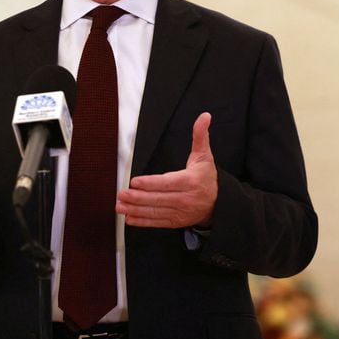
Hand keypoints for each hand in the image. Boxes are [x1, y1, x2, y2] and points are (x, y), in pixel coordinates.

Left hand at [116, 112, 216, 227]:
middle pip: (159, 199)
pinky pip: (158, 222)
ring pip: (156, 212)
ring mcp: (180, 212)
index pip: (168, 182)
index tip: (135, 181)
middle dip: (138, 197)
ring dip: (136, 209)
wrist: (218, 203)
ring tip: (120, 206)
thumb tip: (204, 117)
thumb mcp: (204, 155)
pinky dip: (143, 221)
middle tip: (122, 193)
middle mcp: (186, 199)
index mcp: (191, 181)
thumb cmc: (206, 176)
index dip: (151, 183)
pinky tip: (129, 218)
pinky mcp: (176, 222)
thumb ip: (200, 136)